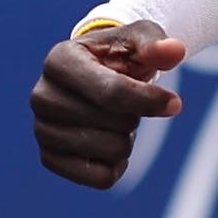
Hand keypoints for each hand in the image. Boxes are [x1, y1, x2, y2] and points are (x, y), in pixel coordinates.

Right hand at [30, 20, 185, 188]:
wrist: (96, 74)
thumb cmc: (119, 55)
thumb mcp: (139, 38)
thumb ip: (156, 43)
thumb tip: (176, 51)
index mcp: (60, 61)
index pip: (112, 92)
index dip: (149, 100)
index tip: (175, 103)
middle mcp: (42, 96)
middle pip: (116, 124)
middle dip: (136, 115)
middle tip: (127, 103)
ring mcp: (42, 129)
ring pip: (111, 152)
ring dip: (128, 138)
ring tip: (116, 119)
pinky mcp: (49, 158)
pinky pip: (100, 178)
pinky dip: (118, 165)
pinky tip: (111, 144)